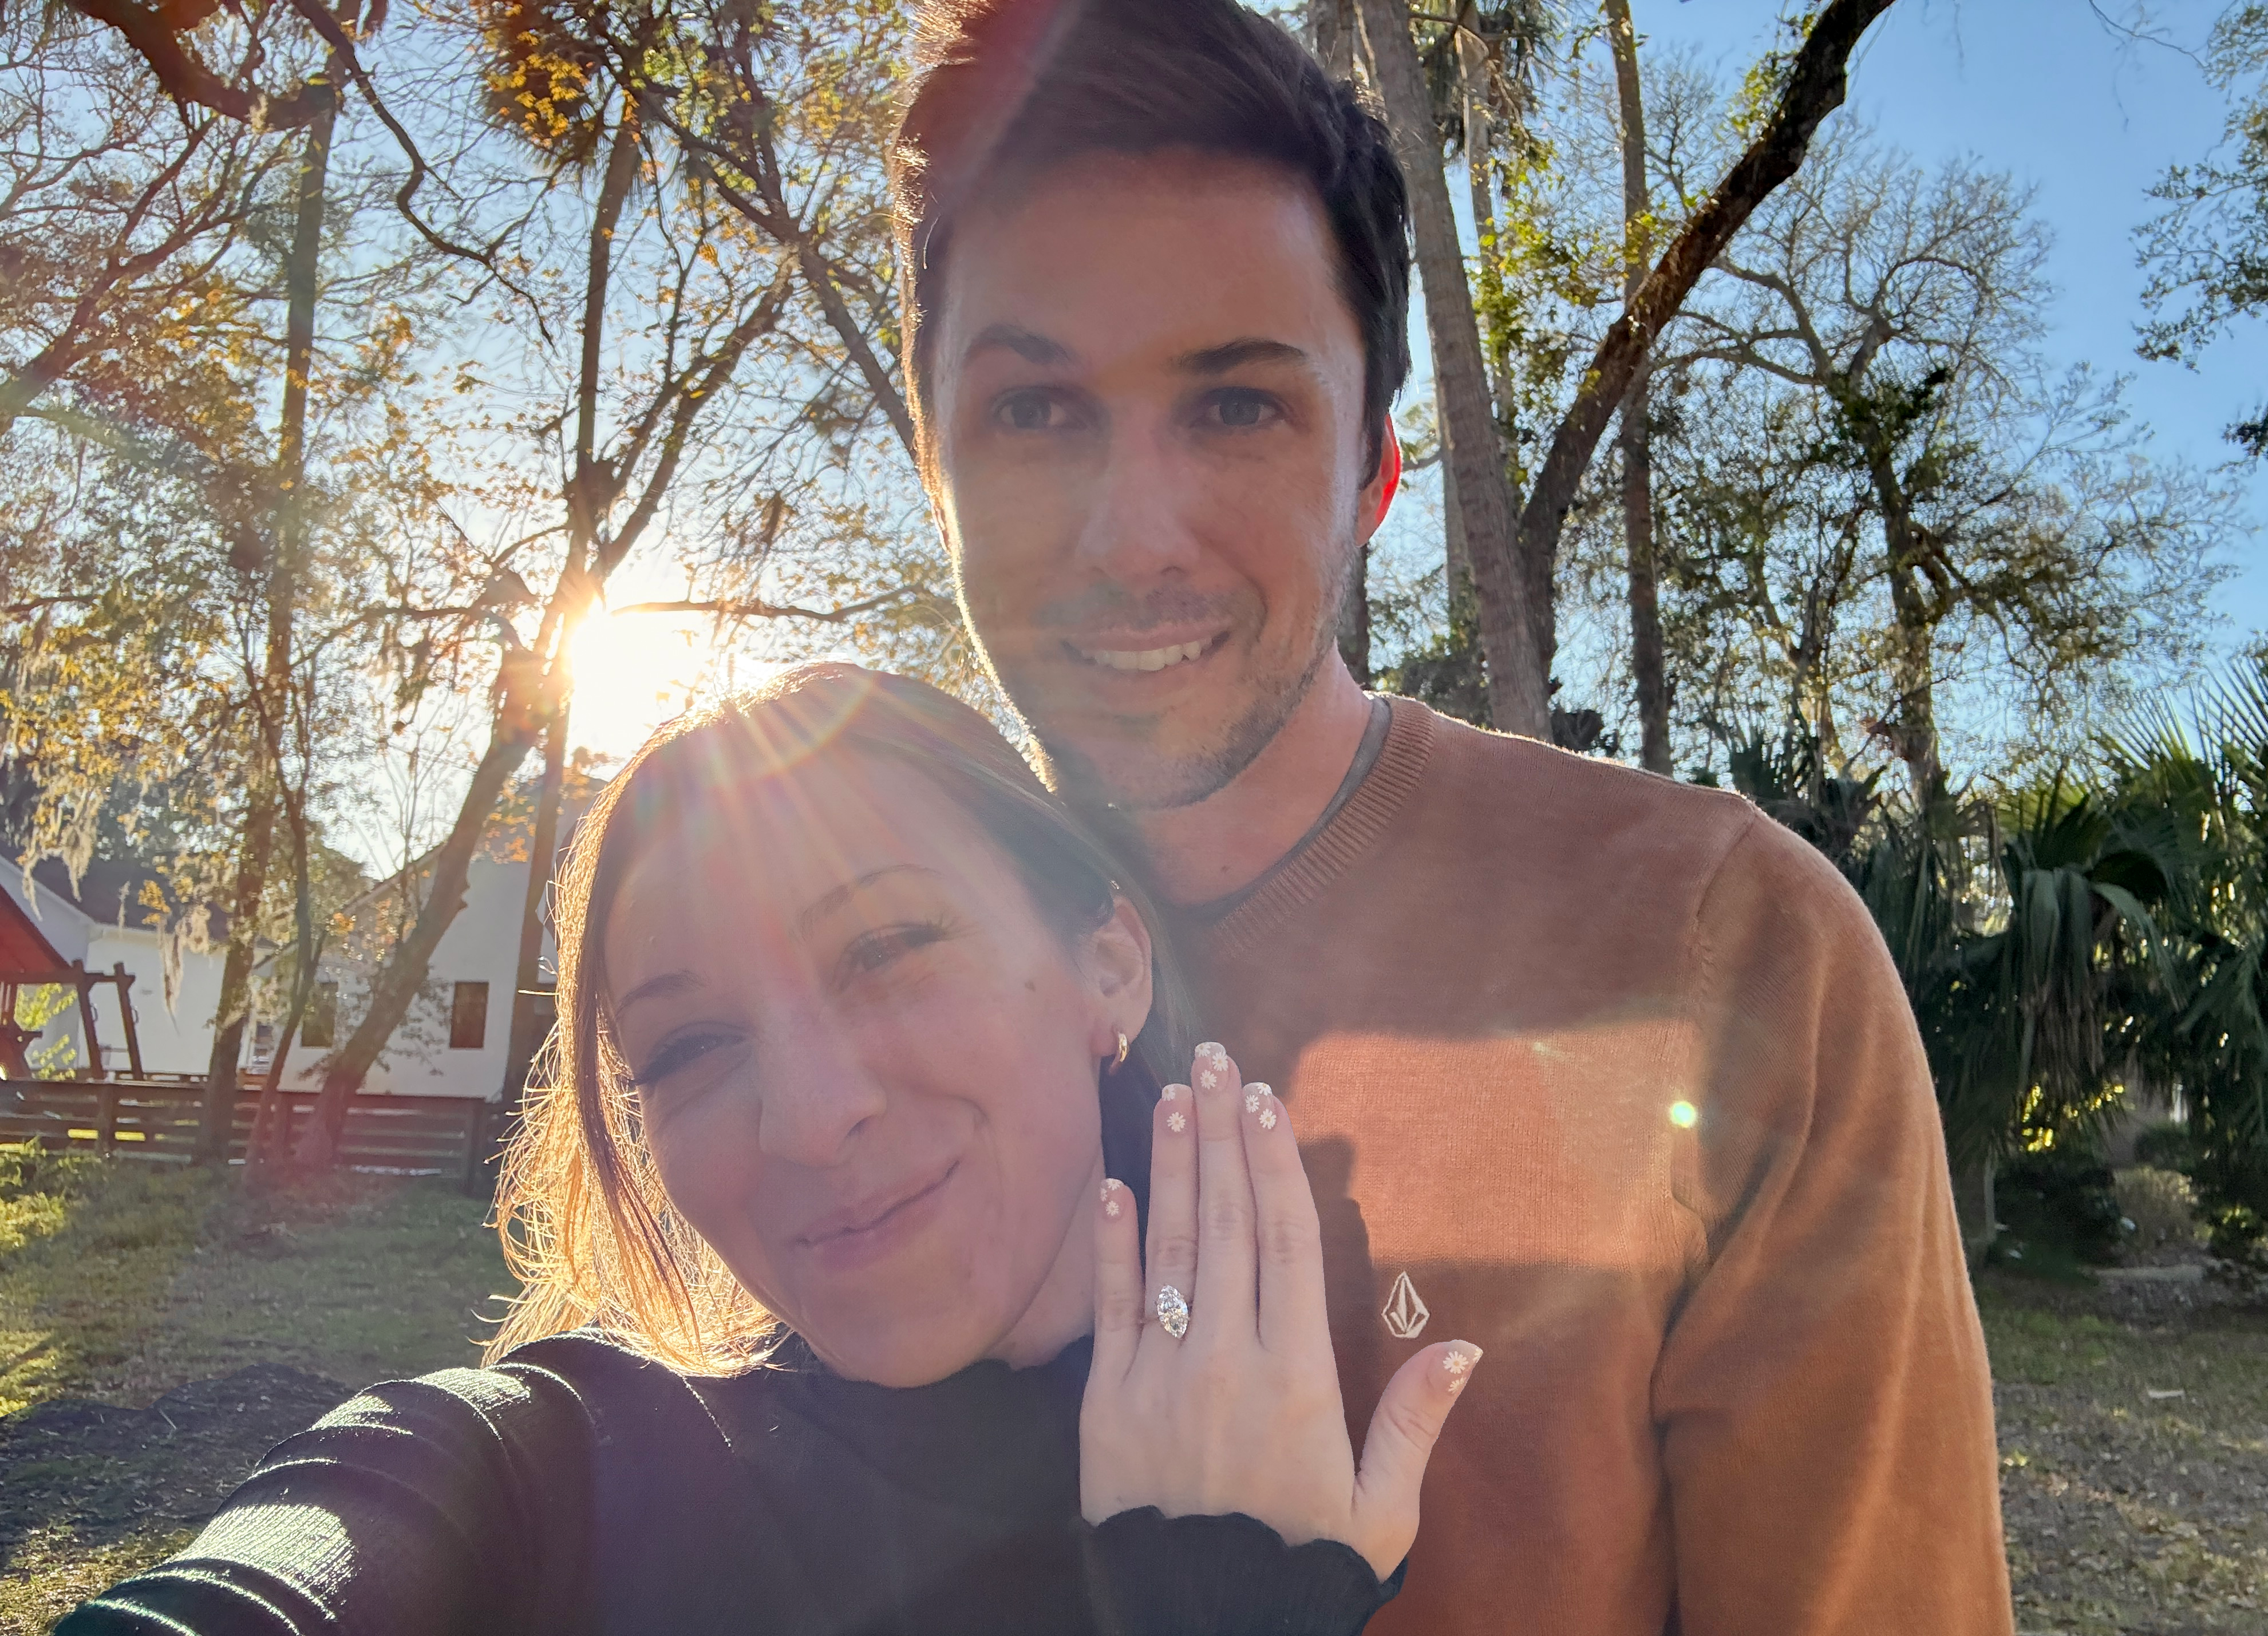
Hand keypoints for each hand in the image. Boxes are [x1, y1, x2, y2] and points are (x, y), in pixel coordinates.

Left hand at [1081, 1043, 1481, 1579]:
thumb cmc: (1300, 1565)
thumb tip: (1466, 1346)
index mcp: (1297, 1377)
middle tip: (1217, 1061)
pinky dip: (1112, 1242)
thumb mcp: (1380, 1508)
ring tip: (1172, 1095)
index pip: (1288, 1243)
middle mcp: (1226, 1360)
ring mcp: (1160, 1375)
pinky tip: (1114, 1184)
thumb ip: (1415, 1421)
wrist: (1201, 1626)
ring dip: (1170, 1166)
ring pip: (1169, 1249)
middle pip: (1227, 1224)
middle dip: (1221, 1135)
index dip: (1276, 1164)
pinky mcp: (1107, 1401)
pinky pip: (1109, 1307)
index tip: (1268, 1099)